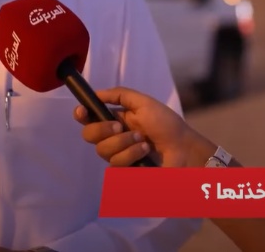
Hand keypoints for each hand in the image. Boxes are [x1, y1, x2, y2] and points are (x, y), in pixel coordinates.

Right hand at [72, 86, 216, 167]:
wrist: (183, 148)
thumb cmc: (166, 124)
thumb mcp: (144, 103)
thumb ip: (120, 95)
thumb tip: (96, 93)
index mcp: (116, 119)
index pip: (89, 117)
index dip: (81, 114)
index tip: (82, 112)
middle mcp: (113, 137)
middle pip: (89, 135)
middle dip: (103, 130)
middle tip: (121, 127)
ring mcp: (118, 155)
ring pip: (103, 151)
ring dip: (125, 143)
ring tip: (144, 141)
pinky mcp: (124, 171)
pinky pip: (115, 165)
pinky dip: (131, 155)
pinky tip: (145, 152)